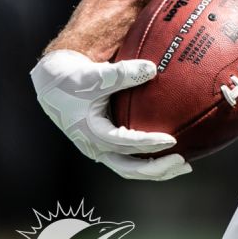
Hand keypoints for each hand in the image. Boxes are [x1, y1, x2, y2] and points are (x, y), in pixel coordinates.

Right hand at [32, 50, 191, 180]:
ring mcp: (102, 148)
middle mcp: (96, 147)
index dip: (147, 144)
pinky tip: (173, 151)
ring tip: (184, 165)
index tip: (171, 140)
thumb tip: (153, 69)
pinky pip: (131, 157)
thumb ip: (122, 73)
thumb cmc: (73, 79)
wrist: (53, 84)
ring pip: (131, 168)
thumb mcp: (95, 75)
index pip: (123, 144)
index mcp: (91, 134)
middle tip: (183, 161)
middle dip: (156, 169)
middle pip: (129, 168)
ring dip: (156, 170)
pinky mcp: (108, 143)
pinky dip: (150, 158)